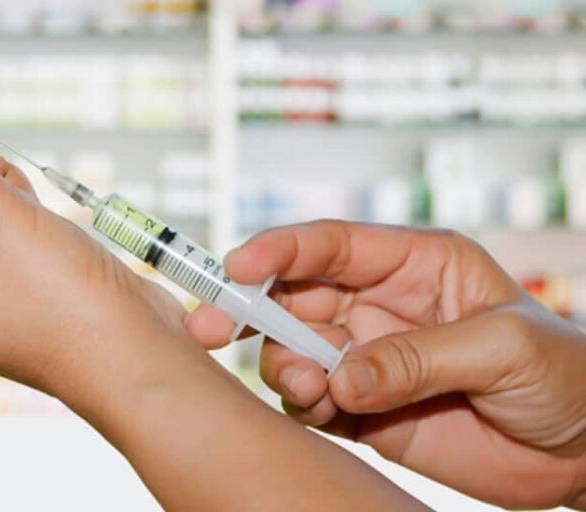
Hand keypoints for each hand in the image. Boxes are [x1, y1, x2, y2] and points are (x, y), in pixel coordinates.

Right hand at [185, 220, 585, 508]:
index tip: (237, 267)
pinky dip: (302, 405)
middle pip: (294, 296)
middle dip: (251, 310)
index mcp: (415, 265)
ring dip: (283, 366)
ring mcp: (366, 357)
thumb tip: (342, 376)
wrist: (582, 454)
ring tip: (312, 390)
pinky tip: (326, 410)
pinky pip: (309, 400)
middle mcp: (380, 305)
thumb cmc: (566, 376)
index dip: (280, 250)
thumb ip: (417, 357)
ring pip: (292, 350)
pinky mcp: (361, 408)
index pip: (333, 245)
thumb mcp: (504, 348)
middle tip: (213, 331)